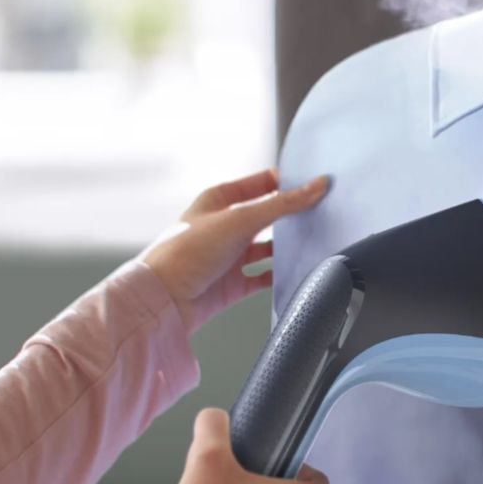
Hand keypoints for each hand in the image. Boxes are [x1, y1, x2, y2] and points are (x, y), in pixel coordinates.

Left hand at [144, 169, 328, 333]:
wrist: (163, 301)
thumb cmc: (184, 254)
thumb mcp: (238, 219)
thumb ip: (281, 204)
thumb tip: (315, 187)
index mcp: (219, 199)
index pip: (262, 183)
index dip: (288, 182)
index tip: (315, 185)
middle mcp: (224, 226)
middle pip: (267, 216)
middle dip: (291, 216)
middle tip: (319, 214)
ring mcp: (229, 256)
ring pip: (268, 248)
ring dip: (287, 248)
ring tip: (311, 243)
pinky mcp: (233, 284)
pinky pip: (264, 278)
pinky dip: (280, 276)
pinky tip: (294, 273)